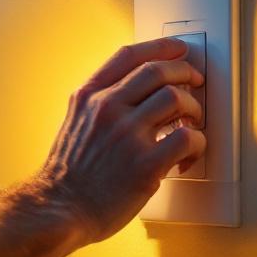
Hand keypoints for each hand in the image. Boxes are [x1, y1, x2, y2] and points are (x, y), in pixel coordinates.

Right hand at [33, 37, 206, 243]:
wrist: (59, 209)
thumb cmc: (67, 175)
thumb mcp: (74, 123)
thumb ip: (99, 105)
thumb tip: (135, 94)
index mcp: (88, 97)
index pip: (129, 56)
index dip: (160, 47)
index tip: (178, 49)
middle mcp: (107, 108)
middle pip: (159, 71)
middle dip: (186, 73)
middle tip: (195, 83)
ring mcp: (127, 135)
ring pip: (177, 98)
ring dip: (194, 110)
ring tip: (191, 124)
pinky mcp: (147, 164)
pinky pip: (188, 138)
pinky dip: (197, 144)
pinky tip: (188, 156)